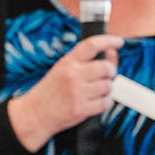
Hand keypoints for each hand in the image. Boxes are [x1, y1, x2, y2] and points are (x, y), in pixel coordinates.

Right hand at [7, 34, 122, 150]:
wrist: (35, 114)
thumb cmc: (49, 92)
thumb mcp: (61, 69)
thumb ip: (82, 62)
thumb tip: (109, 54)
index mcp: (68, 62)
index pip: (92, 45)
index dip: (109, 40)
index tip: (118, 41)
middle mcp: (73, 75)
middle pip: (106, 67)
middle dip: (111, 71)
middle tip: (107, 74)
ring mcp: (78, 92)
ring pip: (108, 86)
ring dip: (107, 89)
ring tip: (97, 91)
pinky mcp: (82, 109)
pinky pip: (105, 102)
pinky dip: (105, 102)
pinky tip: (97, 101)